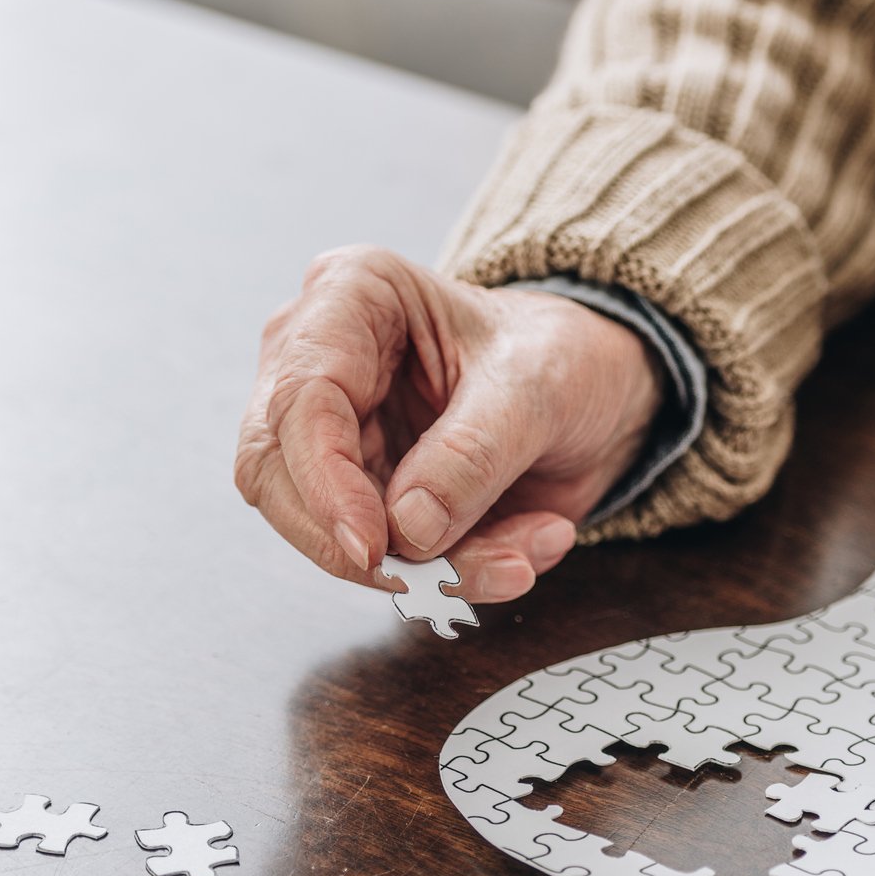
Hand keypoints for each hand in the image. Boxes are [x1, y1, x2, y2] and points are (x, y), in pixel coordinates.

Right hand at [235, 247, 662, 601]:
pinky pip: (384, 559)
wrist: (597, 389)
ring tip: (518, 560)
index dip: (324, 485)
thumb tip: (407, 527)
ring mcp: (335, 435)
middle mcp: (321, 362)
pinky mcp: (364, 494)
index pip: (299, 400)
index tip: (374, 547)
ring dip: (426, 568)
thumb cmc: (561, 354)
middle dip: (355, 543)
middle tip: (433, 579)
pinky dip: (453, 574)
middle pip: (277, 475)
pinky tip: (522, 551)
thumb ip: (473, 453)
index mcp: (351, 296)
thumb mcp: (538, 387)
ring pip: (327, 531)